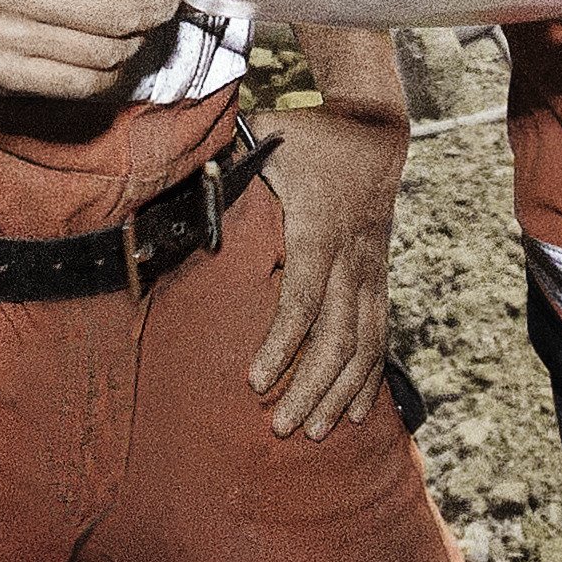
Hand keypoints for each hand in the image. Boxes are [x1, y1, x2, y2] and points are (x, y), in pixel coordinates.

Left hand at [244, 100, 404, 438]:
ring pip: (364, 344)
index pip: (304, 298)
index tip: (257, 381)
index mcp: (320, 229)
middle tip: (282, 427)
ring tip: (313, 431)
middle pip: (337, 336)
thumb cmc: (311, 134)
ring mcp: (372, 272)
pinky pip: (381, 336)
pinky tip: (354, 413)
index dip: (283, 344)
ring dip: (339, 392)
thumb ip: (227, 154)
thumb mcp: (267, 131)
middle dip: (312, 386)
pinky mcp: (381, 279)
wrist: (377, 130)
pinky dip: (370, 378)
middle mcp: (352, 258)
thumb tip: (179, 169)